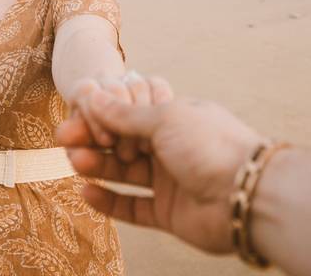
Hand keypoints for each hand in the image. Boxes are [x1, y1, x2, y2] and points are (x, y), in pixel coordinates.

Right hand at [56, 92, 268, 253]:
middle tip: (64, 139)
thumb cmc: (210, 144)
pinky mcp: (170, 213)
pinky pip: (133, 206)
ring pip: (125, 173)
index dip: (103, 115)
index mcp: (176, 118)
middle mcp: (173, 148)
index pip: (131, 114)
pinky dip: (109, 201)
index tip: (76, 114)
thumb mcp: (164, 117)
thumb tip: (94, 97)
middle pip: (124, 143)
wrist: (246, 193)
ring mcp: (171, 180)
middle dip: (94, 140)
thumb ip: (126, 114)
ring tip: (74, 162)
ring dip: (98, 167)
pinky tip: (86, 191)